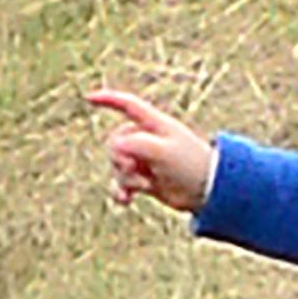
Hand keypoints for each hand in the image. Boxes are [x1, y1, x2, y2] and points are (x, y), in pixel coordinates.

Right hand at [88, 88, 214, 213]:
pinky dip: (122, 191)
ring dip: (124, 177)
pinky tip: (125, 200)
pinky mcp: (146, 180)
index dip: (108, 100)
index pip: (127, 105)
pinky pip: (124, 183)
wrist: (209, 191)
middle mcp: (147, 140)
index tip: (89, 98)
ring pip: (118, 165)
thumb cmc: (190, 165)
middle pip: (115, 142)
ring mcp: (145, 160)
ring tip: (142, 186)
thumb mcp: (163, 151)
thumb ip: (137, 145)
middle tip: (133, 169)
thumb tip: (114, 148)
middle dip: (119, 157)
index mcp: (153, 125)